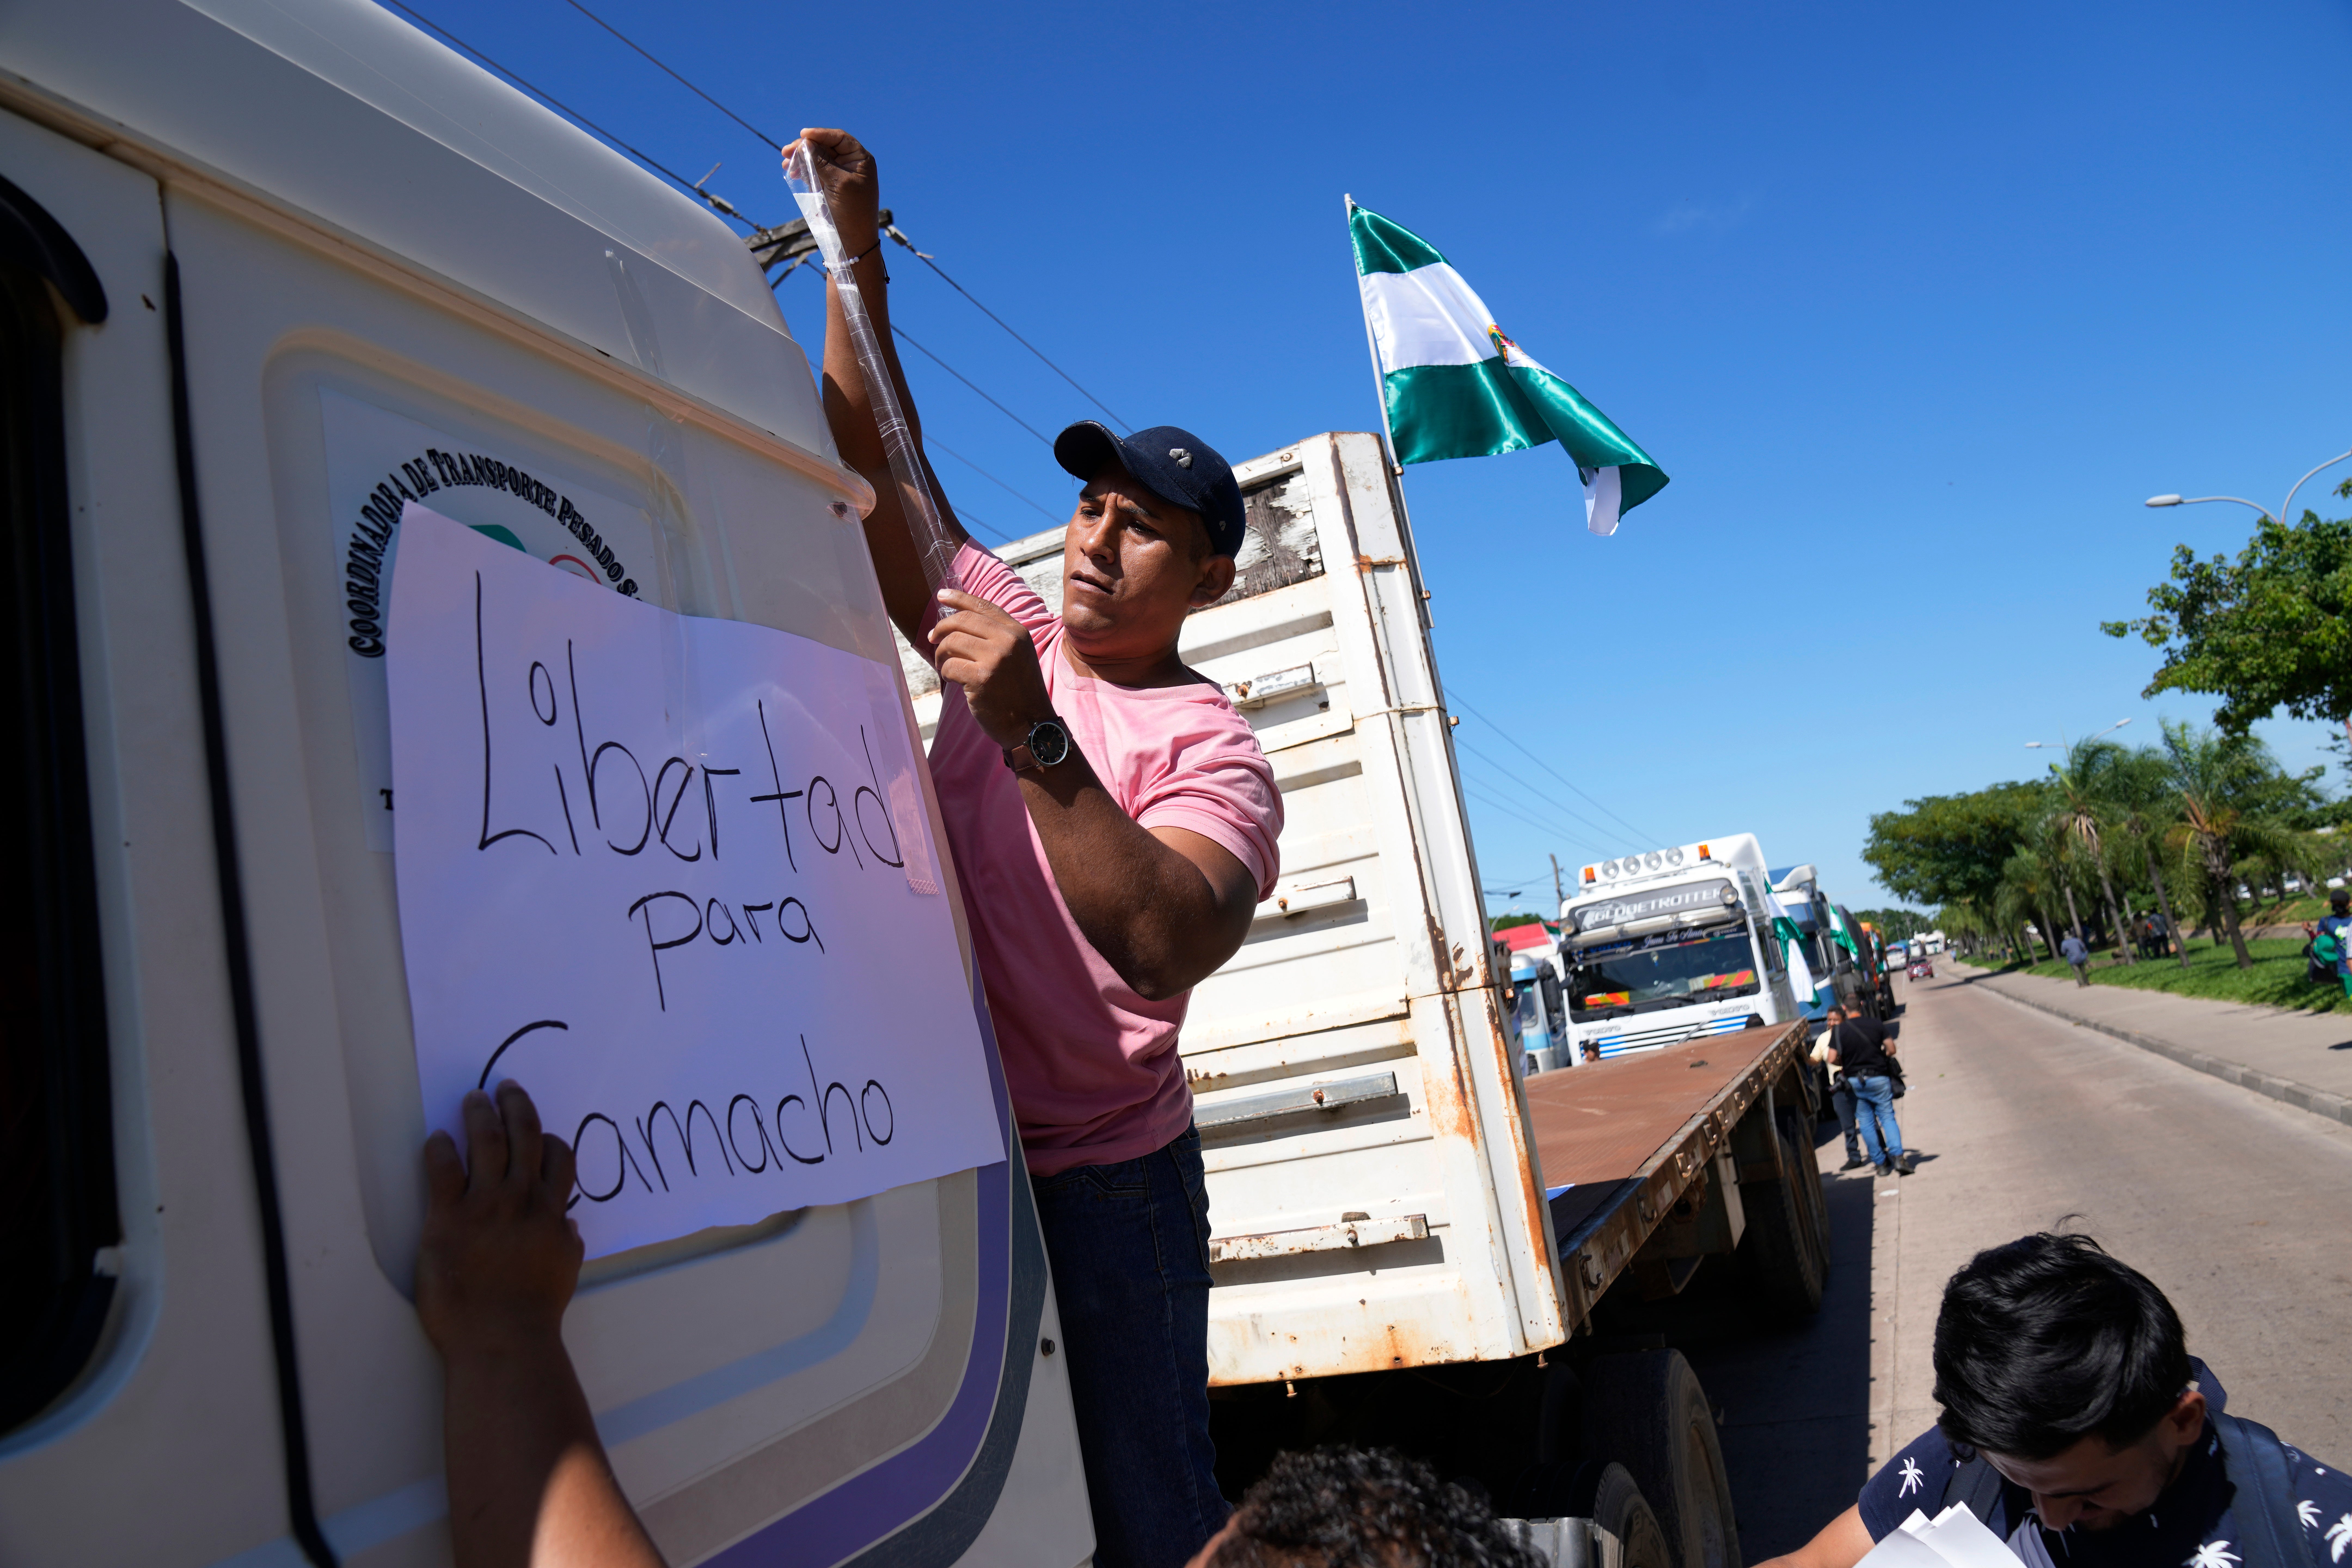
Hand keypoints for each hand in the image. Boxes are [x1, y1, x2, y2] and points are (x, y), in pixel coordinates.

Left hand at [417, 1081, 582, 1363]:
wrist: (500, 1338)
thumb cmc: (534, 1311)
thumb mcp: (564, 1270)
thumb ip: (567, 1241)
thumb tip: (567, 1222)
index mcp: (550, 1210)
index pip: (557, 1156)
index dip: (549, 1137)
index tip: (540, 1129)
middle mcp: (521, 1198)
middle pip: (524, 1136)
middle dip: (516, 1106)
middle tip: (507, 1087)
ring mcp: (485, 1205)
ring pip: (487, 1141)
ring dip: (481, 1113)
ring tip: (474, 1098)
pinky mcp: (447, 1218)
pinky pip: (443, 1169)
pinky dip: (441, 1148)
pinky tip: (439, 1138)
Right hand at [785, 128, 879, 257]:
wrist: (853, 241)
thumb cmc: (851, 211)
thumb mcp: (837, 183)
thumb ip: (821, 161)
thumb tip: (806, 143)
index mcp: (860, 160)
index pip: (839, 138)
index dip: (820, 134)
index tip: (802, 135)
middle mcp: (851, 164)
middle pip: (825, 147)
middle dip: (806, 147)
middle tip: (786, 151)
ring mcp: (840, 175)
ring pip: (818, 159)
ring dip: (801, 159)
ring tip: (786, 164)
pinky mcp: (830, 186)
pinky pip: (815, 172)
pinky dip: (804, 170)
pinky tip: (793, 172)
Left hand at [930, 589, 1054, 749]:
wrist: (1031, 725)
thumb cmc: (1019, 692)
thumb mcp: (1017, 655)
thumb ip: (997, 636)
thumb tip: (959, 620)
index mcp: (1017, 632)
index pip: (983, 606)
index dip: (958, 598)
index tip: (941, 596)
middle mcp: (1008, 641)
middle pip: (962, 620)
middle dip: (941, 628)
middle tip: (932, 639)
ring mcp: (995, 659)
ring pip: (951, 642)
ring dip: (941, 654)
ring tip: (944, 665)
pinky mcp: (981, 679)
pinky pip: (950, 666)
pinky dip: (945, 672)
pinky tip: (952, 680)